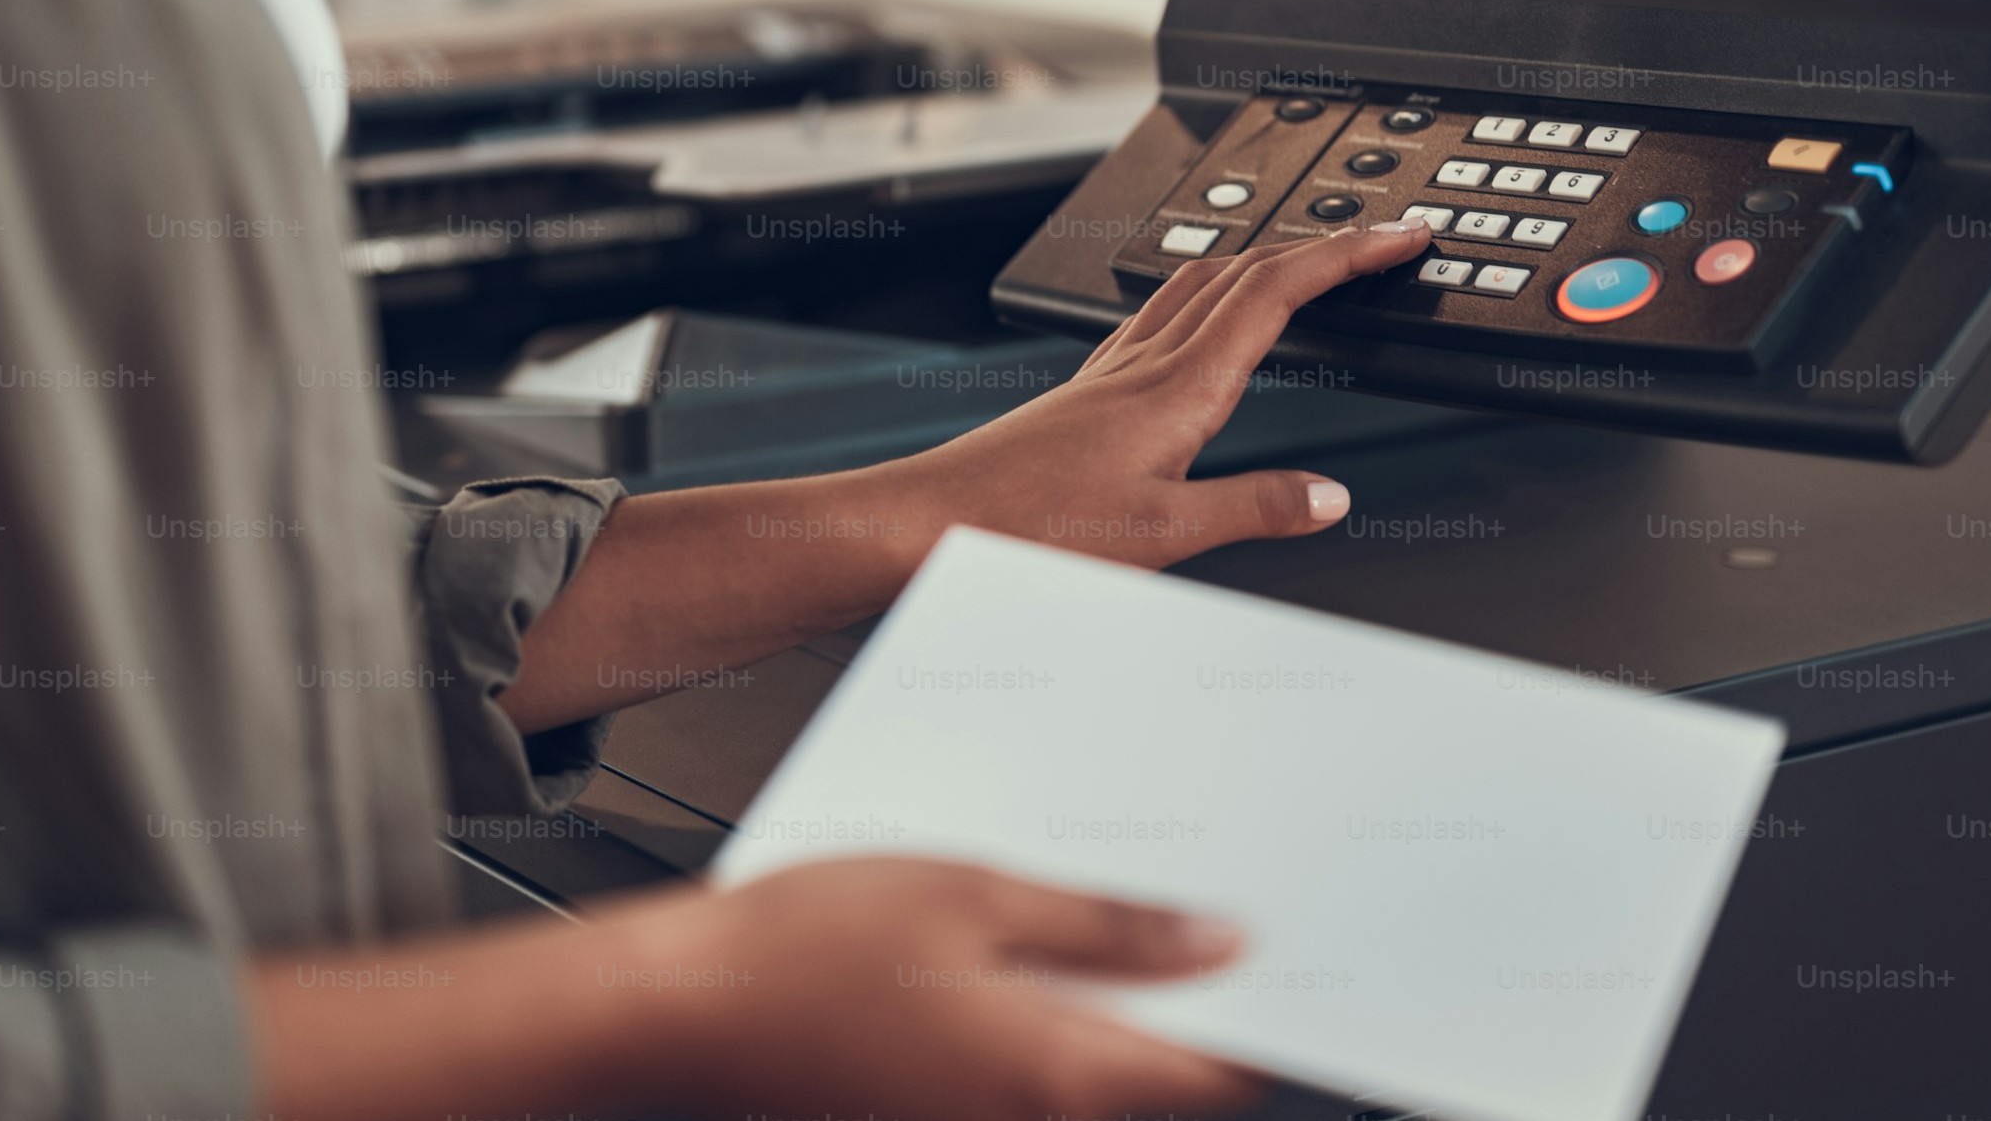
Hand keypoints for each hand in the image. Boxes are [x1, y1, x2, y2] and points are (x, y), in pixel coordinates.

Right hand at [627, 856, 1260, 1120]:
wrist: (676, 1012)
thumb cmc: (797, 950)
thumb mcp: (971, 892)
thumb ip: (1106, 925)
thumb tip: (1219, 942)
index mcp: (1056, 1075)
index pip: (1217, 1073)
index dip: (1277, 1020)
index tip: (1315, 967)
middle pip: (1159, 1080)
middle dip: (1204, 1006)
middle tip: (1225, 918)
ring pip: (1092, 1078)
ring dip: (1122, 1011)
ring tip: (1121, 914)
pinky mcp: (932, 1119)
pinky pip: (1027, 1078)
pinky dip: (1052, 1022)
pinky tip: (1028, 950)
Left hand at [877, 219, 1433, 566]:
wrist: (932, 521)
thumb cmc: (1025, 529)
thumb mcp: (1160, 535)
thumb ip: (1253, 508)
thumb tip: (1332, 495)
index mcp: (1178, 388)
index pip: (1277, 293)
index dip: (1346, 257)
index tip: (1400, 238)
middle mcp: (1145, 363)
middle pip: (1246, 271)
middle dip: (1320, 247)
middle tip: (1378, 240)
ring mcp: (1112, 371)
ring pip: (1200, 284)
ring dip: (1263, 261)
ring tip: (1307, 262)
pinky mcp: (1087, 391)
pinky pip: (1162, 315)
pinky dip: (1210, 297)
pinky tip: (1202, 323)